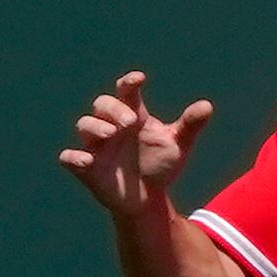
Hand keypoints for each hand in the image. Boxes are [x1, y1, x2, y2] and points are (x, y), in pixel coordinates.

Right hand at [58, 70, 213, 220]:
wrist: (149, 198)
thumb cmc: (160, 164)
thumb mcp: (178, 145)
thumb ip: (190, 125)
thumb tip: (207, 106)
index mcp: (134, 114)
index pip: (126, 91)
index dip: (129, 82)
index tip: (138, 79)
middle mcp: (112, 125)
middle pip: (102, 104)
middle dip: (114, 108)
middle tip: (130, 122)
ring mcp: (97, 146)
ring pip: (84, 125)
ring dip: (95, 126)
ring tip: (112, 133)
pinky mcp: (86, 167)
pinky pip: (70, 157)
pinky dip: (73, 157)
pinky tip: (85, 160)